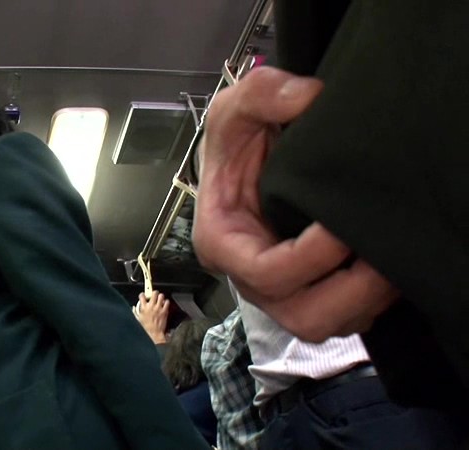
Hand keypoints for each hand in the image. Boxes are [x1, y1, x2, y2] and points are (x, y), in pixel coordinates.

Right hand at [134, 291, 169, 343]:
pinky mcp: (164, 311)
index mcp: (143, 308)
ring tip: (160, 298)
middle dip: (154, 292)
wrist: (154, 333)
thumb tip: (134, 307)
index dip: (142, 294)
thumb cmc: (146, 327)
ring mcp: (158, 308)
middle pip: (153, 293)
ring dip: (160, 296)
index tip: (143, 295)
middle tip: (154, 294)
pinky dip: (166, 302)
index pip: (142, 296)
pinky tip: (164, 304)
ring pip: (161, 296)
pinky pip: (167, 302)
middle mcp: (151, 306)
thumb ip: (135, 312)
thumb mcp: (137, 319)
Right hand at [192, 66, 398, 341]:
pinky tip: (385, 266)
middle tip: (386, 259)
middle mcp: (248, 279)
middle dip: (351, 294)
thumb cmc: (235, 143)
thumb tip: (307, 99)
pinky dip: (368, 302)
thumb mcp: (235, 108)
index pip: (265, 272)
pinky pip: (340, 317)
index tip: (343, 224)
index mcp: (223, 241)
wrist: (247, 158)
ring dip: (365, 302)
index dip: (311, 257)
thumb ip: (262, 93)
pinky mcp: (304, 292)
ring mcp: (278, 292)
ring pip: (325, 325)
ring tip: (393, 264)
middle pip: (301, 317)